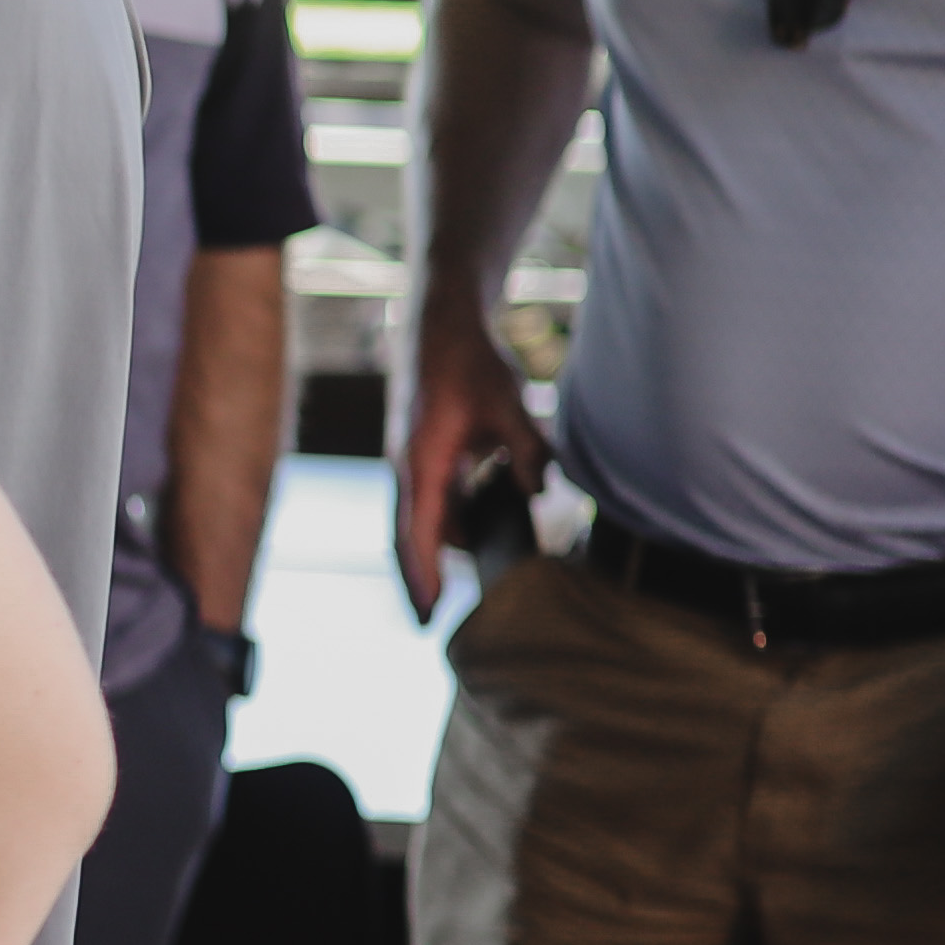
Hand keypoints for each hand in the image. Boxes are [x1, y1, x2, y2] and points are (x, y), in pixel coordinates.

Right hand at [390, 302, 547, 620]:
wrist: (439, 325)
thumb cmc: (468, 362)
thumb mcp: (507, 403)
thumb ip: (525, 450)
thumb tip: (539, 493)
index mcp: (422, 461)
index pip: (418, 533)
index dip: (422, 576)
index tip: (426, 613)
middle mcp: (407, 468)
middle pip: (405, 537)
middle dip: (415, 578)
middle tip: (426, 619)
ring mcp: (409, 462)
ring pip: (420, 519)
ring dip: (442, 543)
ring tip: (475, 564)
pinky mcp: (418, 454)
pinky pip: (429, 500)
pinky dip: (448, 518)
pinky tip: (478, 518)